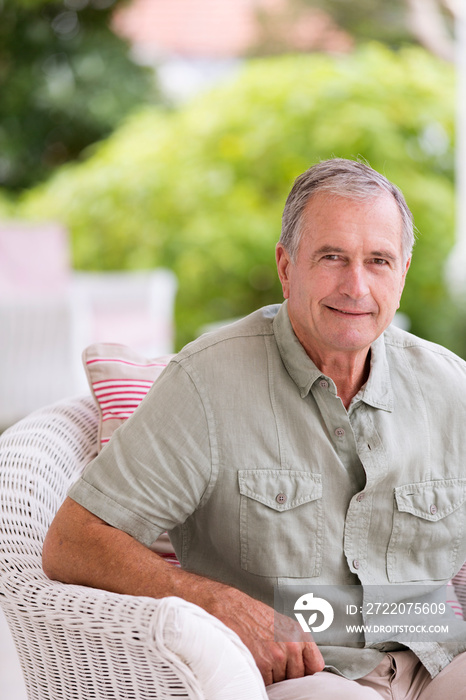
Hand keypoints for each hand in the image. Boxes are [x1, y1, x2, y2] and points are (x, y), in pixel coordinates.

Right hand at [209, 587, 324, 684]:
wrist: (229, 607)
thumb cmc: (253, 614)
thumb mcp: (281, 623)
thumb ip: (295, 643)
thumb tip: (305, 665)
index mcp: (299, 633)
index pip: (316, 665)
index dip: (307, 671)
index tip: (301, 672)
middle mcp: (292, 645)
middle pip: (297, 676)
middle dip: (286, 673)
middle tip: (272, 662)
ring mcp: (278, 656)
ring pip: (282, 681)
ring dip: (272, 675)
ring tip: (260, 658)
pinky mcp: (263, 665)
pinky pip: (268, 683)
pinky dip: (261, 678)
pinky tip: (254, 662)